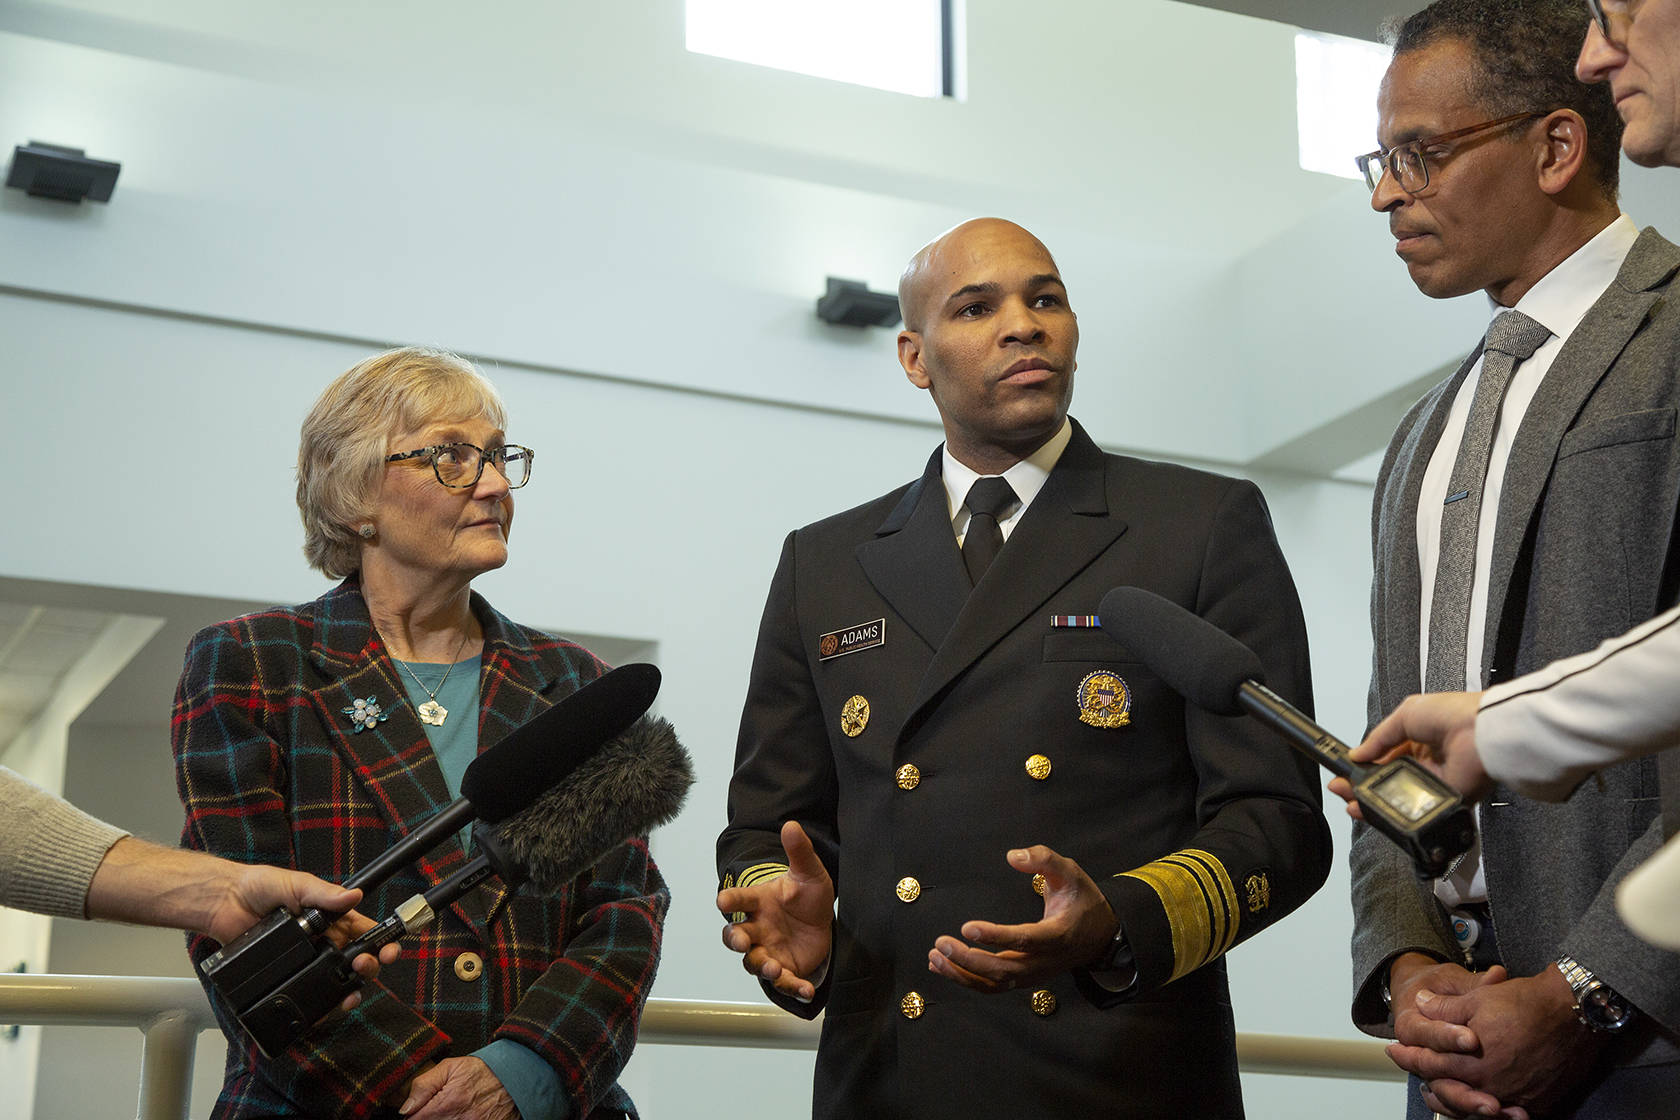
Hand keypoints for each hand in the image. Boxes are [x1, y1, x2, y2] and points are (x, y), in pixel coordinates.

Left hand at [215, 864, 400, 1010]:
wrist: (223, 903)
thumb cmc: (260, 887)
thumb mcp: (297, 884)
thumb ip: (324, 893)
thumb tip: (354, 896)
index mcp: (332, 918)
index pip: (365, 932)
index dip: (382, 943)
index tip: (390, 952)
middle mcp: (323, 941)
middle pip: (356, 961)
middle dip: (368, 968)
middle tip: (361, 967)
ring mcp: (305, 961)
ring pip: (335, 983)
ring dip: (348, 991)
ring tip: (348, 995)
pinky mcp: (286, 976)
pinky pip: (306, 995)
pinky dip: (318, 1006)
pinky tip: (324, 1010)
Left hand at [400, 1057, 516, 1119]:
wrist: (515, 1077)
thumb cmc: (482, 1071)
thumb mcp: (451, 1067)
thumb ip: (424, 1085)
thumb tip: (405, 1108)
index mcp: (447, 1104)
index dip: (413, 1114)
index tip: (418, 1110)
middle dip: (427, 1118)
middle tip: (436, 1110)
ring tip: (448, 1113)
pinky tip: (458, 1116)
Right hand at [716, 820, 834, 1001]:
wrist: (821, 922)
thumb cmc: (806, 896)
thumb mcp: (809, 872)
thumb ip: (799, 852)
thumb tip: (791, 825)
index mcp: (758, 902)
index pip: (739, 900)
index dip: (730, 901)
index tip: (723, 901)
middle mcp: (757, 928)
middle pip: (736, 937)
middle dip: (736, 940)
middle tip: (741, 941)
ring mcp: (768, 950)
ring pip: (755, 962)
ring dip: (762, 966)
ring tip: (773, 966)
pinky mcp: (786, 969)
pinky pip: (785, 981)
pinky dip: (793, 987)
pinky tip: (806, 990)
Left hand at [927, 845, 1117, 992]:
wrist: (1100, 936)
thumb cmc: (1083, 901)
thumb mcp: (1071, 873)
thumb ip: (1044, 860)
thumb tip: (1013, 856)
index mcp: (1057, 935)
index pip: (1025, 940)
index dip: (997, 936)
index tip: (968, 926)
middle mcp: (1044, 961)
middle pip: (1004, 969)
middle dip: (969, 959)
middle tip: (941, 943)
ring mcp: (1034, 975)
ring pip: (995, 984)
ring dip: (963, 974)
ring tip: (935, 957)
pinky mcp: (1024, 979)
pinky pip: (994, 985)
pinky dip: (967, 979)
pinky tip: (942, 966)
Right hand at [1331, 692, 1490, 819]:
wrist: (1482, 732)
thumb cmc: (1452, 714)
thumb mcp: (1405, 715)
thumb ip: (1378, 738)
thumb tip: (1356, 754)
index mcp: (1415, 740)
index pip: (1381, 758)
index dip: (1361, 766)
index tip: (1344, 772)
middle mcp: (1423, 763)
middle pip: (1385, 781)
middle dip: (1361, 787)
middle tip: (1343, 790)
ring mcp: (1433, 783)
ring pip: (1397, 799)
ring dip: (1374, 802)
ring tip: (1354, 803)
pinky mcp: (1444, 800)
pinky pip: (1417, 809)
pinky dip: (1398, 811)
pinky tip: (1379, 809)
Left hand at [1389, 955, 1598, 1117]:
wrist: (1575, 1011)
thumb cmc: (1526, 1003)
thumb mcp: (1477, 998)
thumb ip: (1444, 1008)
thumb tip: (1419, 1003)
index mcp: (1473, 1061)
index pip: (1430, 1063)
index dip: (1409, 1056)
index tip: (1393, 1050)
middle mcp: (1493, 1085)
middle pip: (1450, 1091)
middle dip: (1427, 1081)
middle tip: (1414, 1077)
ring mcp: (1517, 1098)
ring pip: (1476, 1108)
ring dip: (1454, 1100)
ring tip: (1437, 1092)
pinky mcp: (1539, 1103)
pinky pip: (1507, 1114)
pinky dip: (1488, 1108)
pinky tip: (1480, 1100)